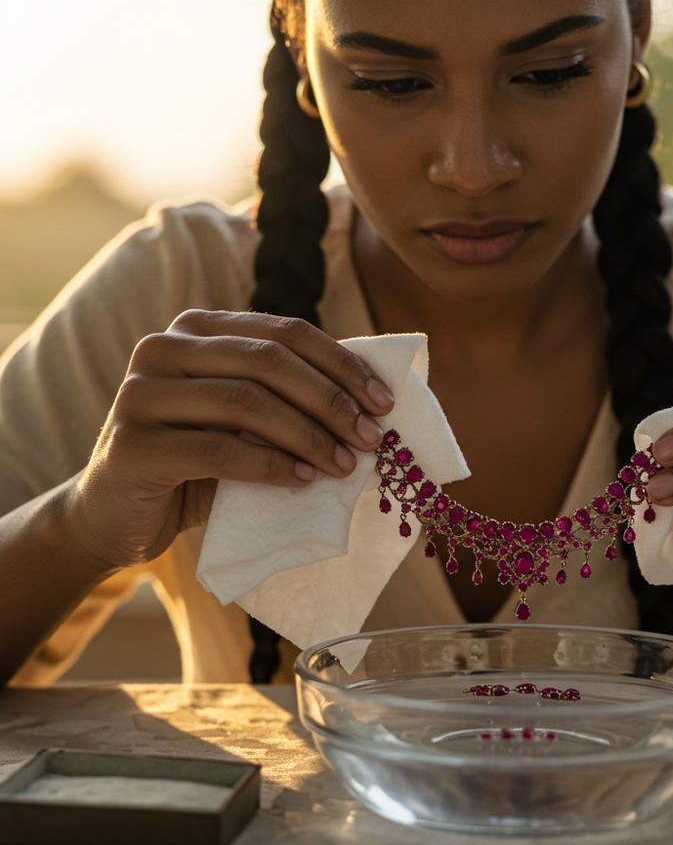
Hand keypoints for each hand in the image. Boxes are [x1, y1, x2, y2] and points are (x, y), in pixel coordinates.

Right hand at [68, 310, 395, 571]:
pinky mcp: (131, 444)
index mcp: (196, 328)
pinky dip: (270, 466)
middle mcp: (162, 347)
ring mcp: (140, 392)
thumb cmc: (196, 464)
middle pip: (268, 361)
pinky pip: (218, 449)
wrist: (116, 516)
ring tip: (344, 465)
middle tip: (371, 438)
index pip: (285, 331)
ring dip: (307, 435)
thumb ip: (288, 396)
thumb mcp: (245, 419)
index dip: (341, 364)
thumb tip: (372, 398)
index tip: (384, 402)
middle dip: (331, 400)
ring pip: (245, 402)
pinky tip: (303, 481)